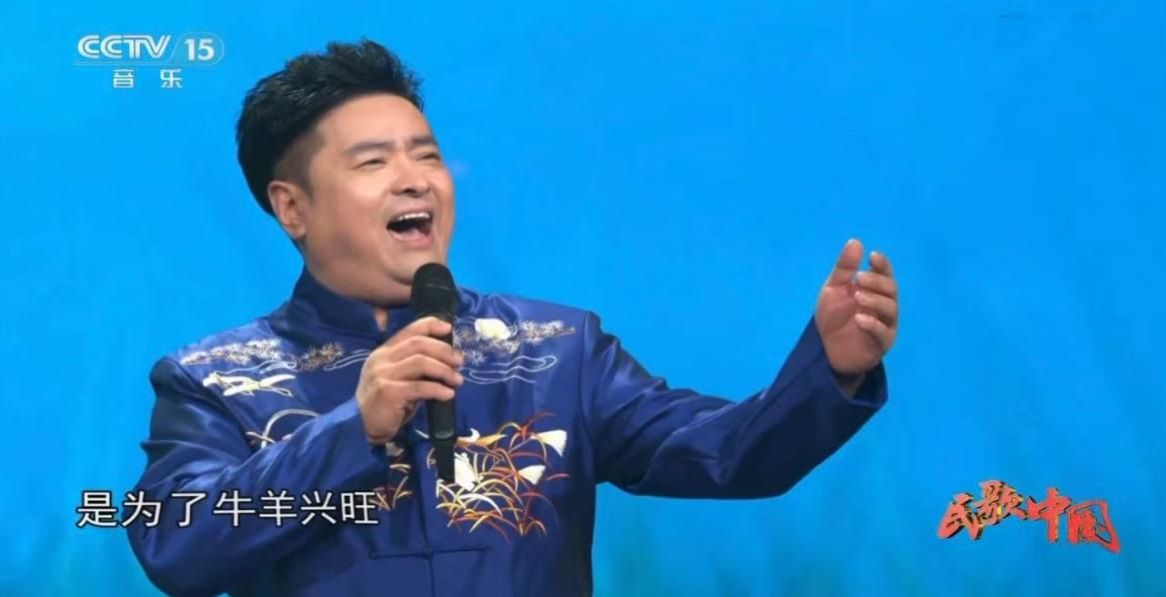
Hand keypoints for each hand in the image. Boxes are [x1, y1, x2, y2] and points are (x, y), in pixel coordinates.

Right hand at [355, 317, 464, 443]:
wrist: (361, 426)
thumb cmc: (385, 402)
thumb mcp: (399, 379)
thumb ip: (416, 368)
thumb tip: (447, 362)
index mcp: (384, 351)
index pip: (410, 330)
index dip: (431, 325)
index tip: (449, 329)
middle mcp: (382, 359)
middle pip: (418, 344)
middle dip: (444, 351)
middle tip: (459, 362)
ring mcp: (383, 374)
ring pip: (421, 362)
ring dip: (444, 370)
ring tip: (457, 380)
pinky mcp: (388, 392)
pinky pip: (420, 387)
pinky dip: (438, 389)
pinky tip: (448, 394)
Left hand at [814, 239, 898, 385]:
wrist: (826, 349)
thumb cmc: (833, 317)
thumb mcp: (834, 289)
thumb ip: (844, 268)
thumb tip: (855, 241)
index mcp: (875, 290)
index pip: (885, 273)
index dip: (882, 264)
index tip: (872, 256)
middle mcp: (884, 305)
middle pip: (891, 289)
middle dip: (877, 281)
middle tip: (859, 278)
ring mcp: (886, 324)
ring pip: (890, 309)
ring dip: (875, 300)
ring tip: (857, 297)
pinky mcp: (882, 343)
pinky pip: (883, 333)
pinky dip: (873, 325)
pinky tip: (859, 319)